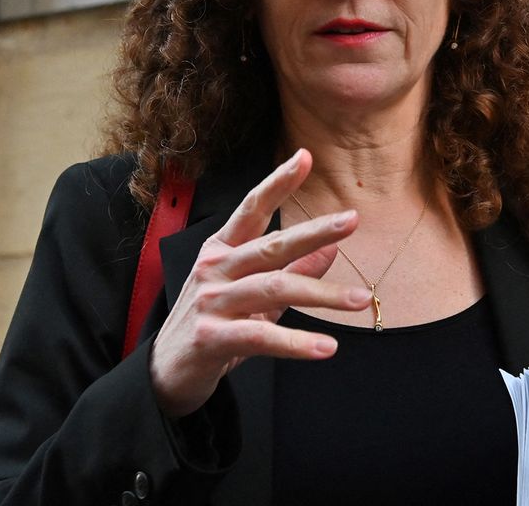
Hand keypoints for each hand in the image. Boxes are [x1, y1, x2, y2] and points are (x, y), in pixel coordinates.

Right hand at [148, 149, 371, 417]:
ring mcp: (210, 301)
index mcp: (221, 250)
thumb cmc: (213, 326)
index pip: (252, 208)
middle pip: (271, 245)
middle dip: (313, 231)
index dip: (278, 182)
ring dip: (321, 295)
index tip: (305, 157)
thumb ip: (291, 273)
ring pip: (273, 289)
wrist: (167, 372)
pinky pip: (260, 335)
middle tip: (352, 220)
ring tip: (360, 299)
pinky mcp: (211, 337)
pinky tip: (326, 348)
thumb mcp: (253, 296)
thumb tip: (332, 250)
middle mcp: (213, 268)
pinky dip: (296, 342)